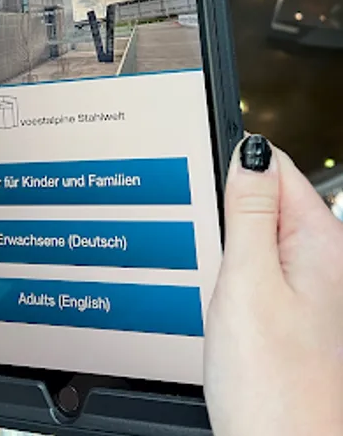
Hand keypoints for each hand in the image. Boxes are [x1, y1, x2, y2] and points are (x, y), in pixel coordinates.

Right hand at [204, 135, 342, 435]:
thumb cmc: (272, 387)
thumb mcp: (248, 283)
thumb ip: (249, 210)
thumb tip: (250, 149)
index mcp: (322, 240)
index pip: (275, 165)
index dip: (233, 170)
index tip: (209, 197)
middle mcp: (327, 259)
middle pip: (268, 200)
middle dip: (231, 217)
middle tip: (220, 263)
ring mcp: (315, 288)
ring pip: (261, 237)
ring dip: (234, 250)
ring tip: (226, 289)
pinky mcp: (299, 313)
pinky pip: (263, 271)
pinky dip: (240, 279)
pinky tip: (232, 308)